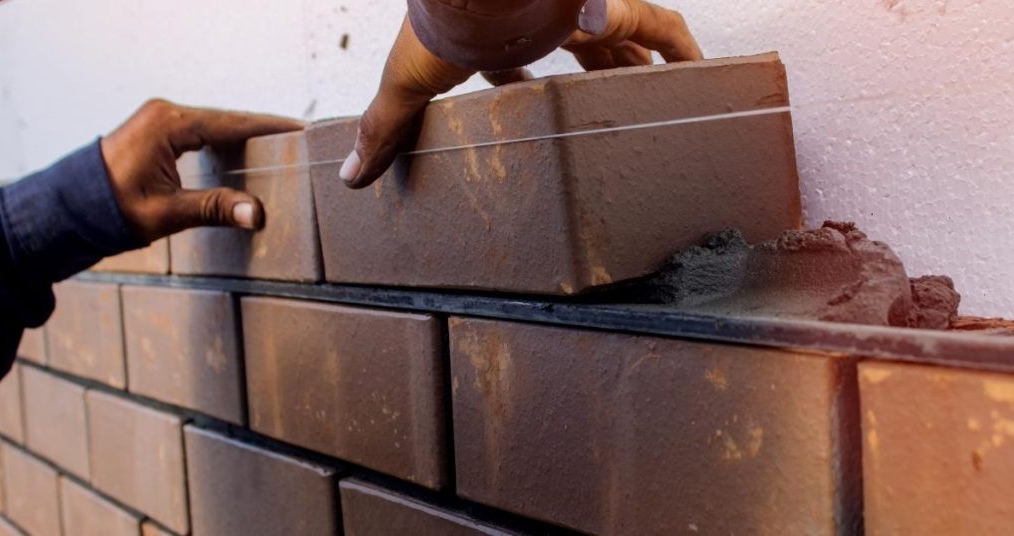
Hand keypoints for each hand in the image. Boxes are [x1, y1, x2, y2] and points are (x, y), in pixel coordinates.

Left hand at [101, 100, 303, 242]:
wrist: (67, 211)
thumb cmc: (109, 210)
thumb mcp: (167, 212)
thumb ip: (215, 209)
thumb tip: (257, 214)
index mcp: (168, 123)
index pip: (232, 123)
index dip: (270, 129)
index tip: (301, 131)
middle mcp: (165, 114)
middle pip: (228, 121)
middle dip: (263, 134)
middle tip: (300, 143)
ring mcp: (160, 121)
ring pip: (216, 127)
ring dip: (245, 139)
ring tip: (281, 150)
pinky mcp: (157, 133)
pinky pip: (201, 133)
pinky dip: (225, 144)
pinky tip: (245, 156)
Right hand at [341, 1, 701, 189]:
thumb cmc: (437, 24)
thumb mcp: (410, 85)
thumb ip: (385, 128)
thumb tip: (348, 177)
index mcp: (502, 32)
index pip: (519, 58)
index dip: (521, 81)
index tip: (528, 102)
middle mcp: (545, 16)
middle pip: (580, 49)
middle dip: (592, 77)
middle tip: (605, 111)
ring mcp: (580, 7)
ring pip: (623, 37)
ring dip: (639, 66)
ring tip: (659, 103)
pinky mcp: (610, 3)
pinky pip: (658, 24)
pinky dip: (676, 49)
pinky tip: (696, 75)